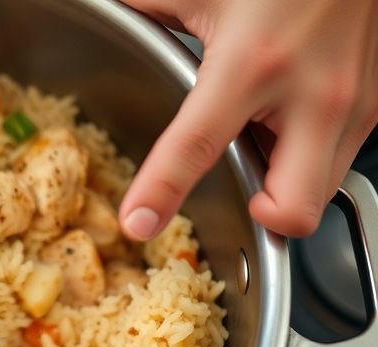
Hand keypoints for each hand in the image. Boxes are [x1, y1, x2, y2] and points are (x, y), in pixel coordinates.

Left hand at [117, 0, 377, 239]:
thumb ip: (147, 10)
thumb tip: (97, 13)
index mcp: (253, 63)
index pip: (195, 146)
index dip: (161, 192)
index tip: (138, 224)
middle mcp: (313, 93)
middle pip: (293, 209)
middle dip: (261, 218)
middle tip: (237, 197)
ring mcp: (356, 102)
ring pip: (321, 190)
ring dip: (286, 184)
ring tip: (259, 142)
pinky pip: (340, 156)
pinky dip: (310, 155)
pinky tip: (287, 120)